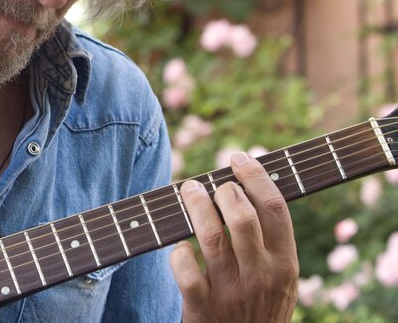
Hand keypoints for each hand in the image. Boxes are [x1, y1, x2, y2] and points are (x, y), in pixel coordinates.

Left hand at [169, 152, 298, 322]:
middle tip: (212, 184)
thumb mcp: (280, 278)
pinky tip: (180, 246)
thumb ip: (269, 241)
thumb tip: (248, 185)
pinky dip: (180, 254)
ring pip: (211, 237)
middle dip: (223, 190)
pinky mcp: (202, 310)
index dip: (255, 176)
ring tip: (189, 191)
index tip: (238, 159)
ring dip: (197, 207)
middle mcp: (261, 276)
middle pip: (242, 216)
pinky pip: (187, 272)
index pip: (275, 208)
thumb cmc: (261, 307)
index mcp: (285, 264)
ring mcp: (231, 293)